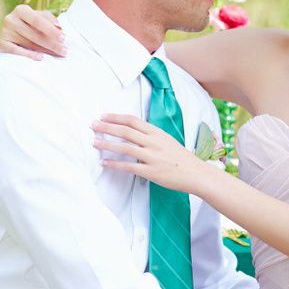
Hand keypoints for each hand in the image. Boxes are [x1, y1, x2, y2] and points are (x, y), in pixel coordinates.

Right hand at [0, 4, 66, 59]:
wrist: (11, 34)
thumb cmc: (29, 24)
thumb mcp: (38, 18)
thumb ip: (49, 20)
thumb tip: (59, 27)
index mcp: (21, 10)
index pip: (38, 20)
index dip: (51, 30)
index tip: (64, 38)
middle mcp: (10, 19)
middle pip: (35, 34)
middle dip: (52, 43)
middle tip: (65, 51)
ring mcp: (5, 31)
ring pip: (28, 43)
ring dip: (45, 50)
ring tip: (58, 55)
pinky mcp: (1, 43)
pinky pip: (16, 51)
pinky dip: (29, 55)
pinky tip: (41, 58)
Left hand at [91, 114, 211, 194]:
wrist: (196, 173)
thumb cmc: (181, 157)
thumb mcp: (166, 140)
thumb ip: (150, 136)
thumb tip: (133, 132)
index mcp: (157, 132)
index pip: (132, 120)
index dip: (116, 117)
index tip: (103, 116)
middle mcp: (153, 142)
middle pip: (125, 130)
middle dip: (106, 127)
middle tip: (93, 125)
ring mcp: (152, 156)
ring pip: (125, 147)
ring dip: (107, 144)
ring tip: (94, 142)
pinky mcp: (151, 171)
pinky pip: (129, 166)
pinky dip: (115, 164)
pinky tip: (104, 163)